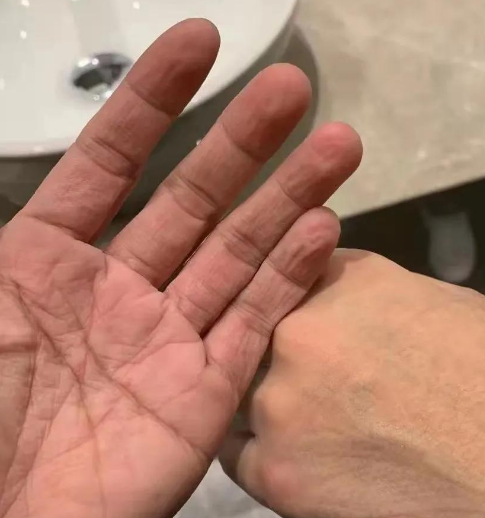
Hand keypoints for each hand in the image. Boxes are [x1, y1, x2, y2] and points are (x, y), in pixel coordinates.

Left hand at [0, 20, 361, 517]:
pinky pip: (254, 324)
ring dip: (288, 201)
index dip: (154, 100)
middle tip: (295, 90)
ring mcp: (170, 341)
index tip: (200, 41)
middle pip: (192, 202)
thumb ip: (5, 246)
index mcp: (47, 262)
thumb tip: (29, 171)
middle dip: (243, 143)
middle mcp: (119, 290)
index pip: (111, 162)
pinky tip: (325, 231)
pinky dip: (289, 278)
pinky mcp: (208, 393)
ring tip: (337, 146)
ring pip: (238, 256)